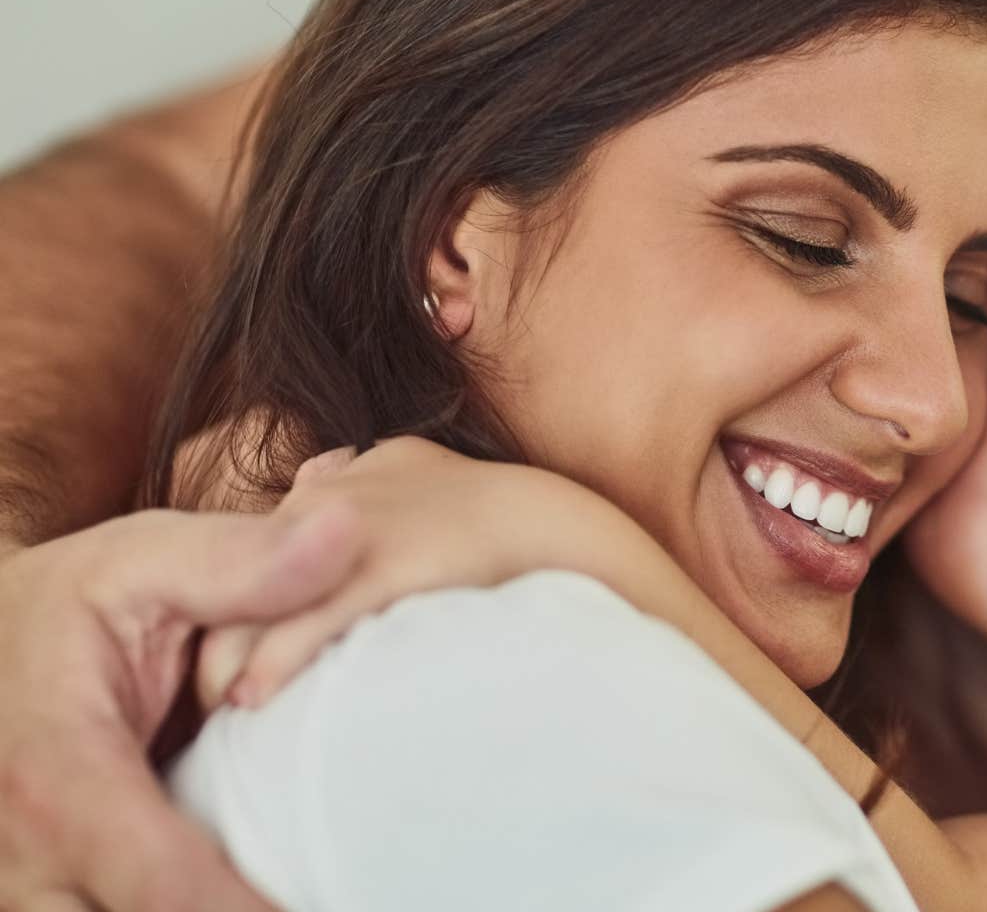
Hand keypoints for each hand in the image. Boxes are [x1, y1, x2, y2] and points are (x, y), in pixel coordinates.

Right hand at [0, 505, 363, 911]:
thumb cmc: (61, 603)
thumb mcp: (137, 560)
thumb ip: (239, 561)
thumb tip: (346, 534)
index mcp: (57, 775)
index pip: (165, 890)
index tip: (333, 903)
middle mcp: (24, 859)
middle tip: (328, 895)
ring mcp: (20, 892)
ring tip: (296, 893)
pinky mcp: (35, 901)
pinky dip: (174, 911)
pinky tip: (249, 894)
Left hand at [196, 437, 651, 711]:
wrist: (586, 537)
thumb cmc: (523, 538)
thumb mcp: (441, 494)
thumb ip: (382, 496)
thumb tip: (323, 487)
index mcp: (368, 470)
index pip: (277, 529)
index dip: (250, 587)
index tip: (235, 633)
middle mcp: (352, 486)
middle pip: (249, 558)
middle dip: (223, 619)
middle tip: (212, 685)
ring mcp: (367, 520)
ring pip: (261, 591)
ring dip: (232, 651)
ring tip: (226, 702)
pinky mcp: (391, 562)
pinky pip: (307, 617)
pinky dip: (273, 660)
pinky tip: (257, 696)